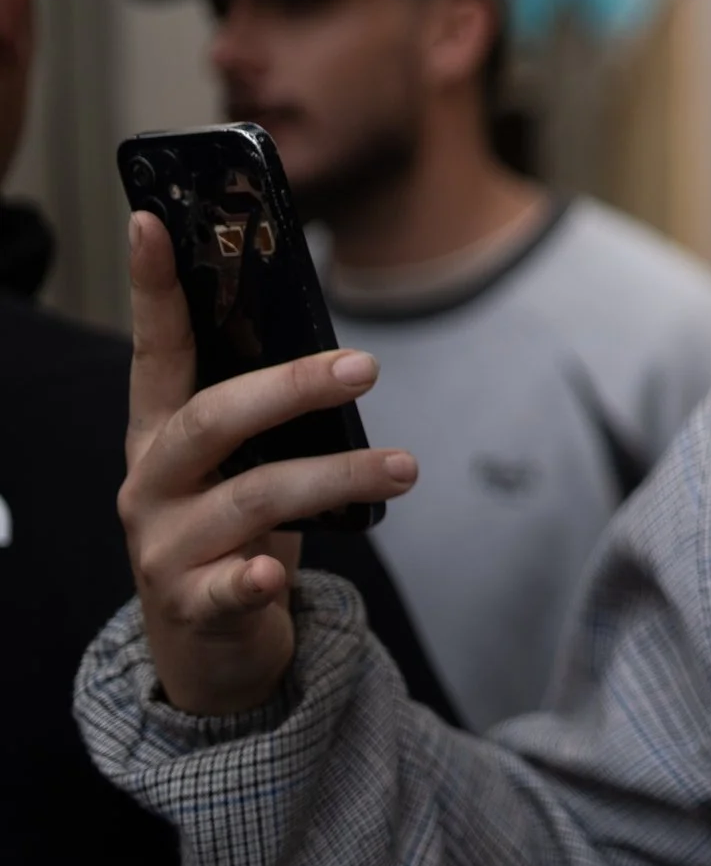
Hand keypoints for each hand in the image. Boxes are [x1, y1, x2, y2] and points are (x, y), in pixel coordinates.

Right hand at [119, 210, 417, 715]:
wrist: (209, 644)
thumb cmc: (238, 528)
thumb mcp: (244, 462)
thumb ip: (266, 412)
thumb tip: (340, 349)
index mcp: (160, 433)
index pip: (156, 350)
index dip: (151, 288)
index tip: (151, 221)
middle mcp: (149, 482)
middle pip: (211, 420)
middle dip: (290, 388)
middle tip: (367, 368)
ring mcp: (163, 545)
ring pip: (249, 499)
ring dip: (333, 476)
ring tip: (406, 467)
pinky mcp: (189, 605)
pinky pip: (222, 589)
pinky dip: (250, 579)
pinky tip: (274, 575)